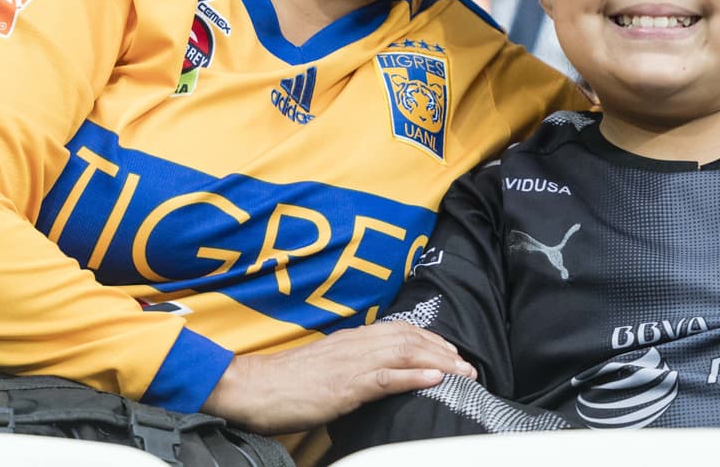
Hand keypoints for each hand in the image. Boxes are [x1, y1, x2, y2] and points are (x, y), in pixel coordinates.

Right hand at [203, 321, 475, 433]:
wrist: (251, 388)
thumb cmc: (283, 383)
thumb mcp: (322, 367)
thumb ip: (348, 365)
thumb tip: (369, 374)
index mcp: (349, 339)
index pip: (399, 330)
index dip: (429, 338)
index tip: (451, 350)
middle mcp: (354, 344)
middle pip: (409, 339)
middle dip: (443, 350)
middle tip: (469, 364)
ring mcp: (350, 364)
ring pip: (405, 354)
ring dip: (439, 361)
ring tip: (464, 371)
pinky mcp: (345, 386)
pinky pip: (386, 377)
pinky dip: (413, 376)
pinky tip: (435, 378)